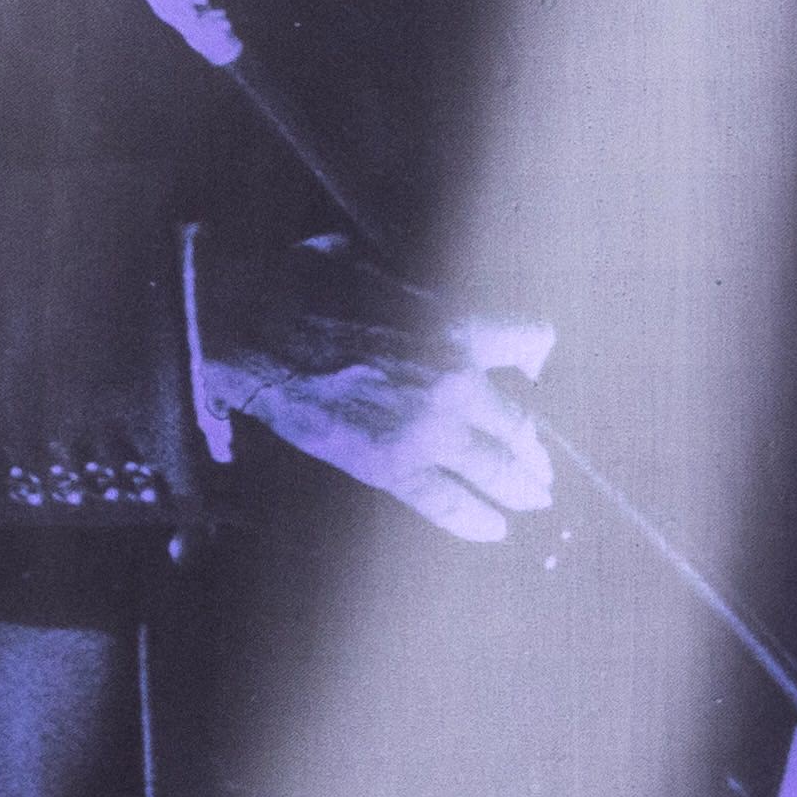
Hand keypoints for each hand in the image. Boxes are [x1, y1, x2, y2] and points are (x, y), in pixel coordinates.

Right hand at [196, 232, 556, 544]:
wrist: (254, 331)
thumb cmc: (307, 286)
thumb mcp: (384, 266)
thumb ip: (421, 292)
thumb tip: (427, 299)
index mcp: (456, 325)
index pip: (531, 342)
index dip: (536, 357)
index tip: (534, 370)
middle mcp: (455, 382)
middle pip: (521, 424)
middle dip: (535, 451)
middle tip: (542, 468)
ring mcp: (426, 430)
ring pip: (497, 469)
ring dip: (520, 489)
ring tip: (532, 500)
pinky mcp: (391, 466)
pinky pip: (446, 503)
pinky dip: (475, 520)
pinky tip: (494, 530)